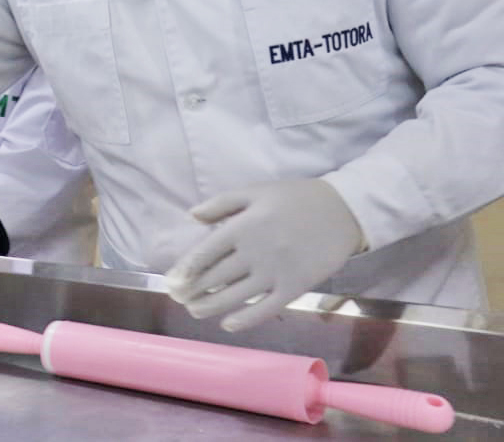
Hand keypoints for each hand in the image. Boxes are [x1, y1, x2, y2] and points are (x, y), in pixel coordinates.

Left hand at [164, 178, 363, 331]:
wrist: (343, 211)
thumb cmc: (295, 198)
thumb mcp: (255, 190)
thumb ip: (221, 203)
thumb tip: (192, 217)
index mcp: (241, 227)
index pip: (204, 253)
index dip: (185, 270)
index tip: (172, 281)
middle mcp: (254, 252)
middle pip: (215, 277)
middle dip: (192, 290)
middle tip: (178, 298)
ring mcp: (275, 272)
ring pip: (235, 296)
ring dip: (210, 307)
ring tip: (195, 311)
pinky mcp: (295, 287)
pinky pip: (265, 308)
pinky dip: (245, 319)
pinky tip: (228, 324)